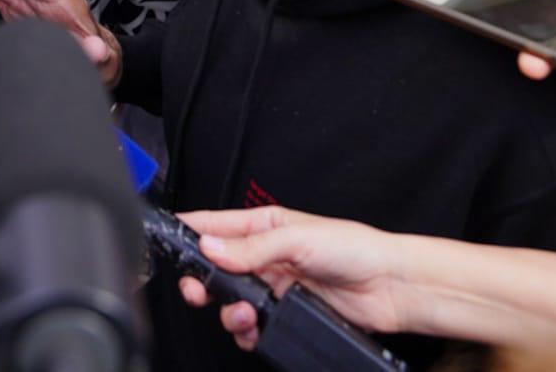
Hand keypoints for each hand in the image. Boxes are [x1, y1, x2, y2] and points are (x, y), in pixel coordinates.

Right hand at [177, 207, 411, 346]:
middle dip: (201, 281)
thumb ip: (250, 247)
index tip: (167, 241)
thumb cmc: (353, 248)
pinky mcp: (284, 313)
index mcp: (264, 225)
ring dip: (229, 311)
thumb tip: (210, 247)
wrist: (388, 287)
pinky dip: (248, 331)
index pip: (215, 224)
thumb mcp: (297, 239)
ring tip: (242, 314)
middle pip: (216, 268)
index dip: (189, 232)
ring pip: (230, 300)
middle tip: (197, 292)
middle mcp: (264, 255)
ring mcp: (273, 286)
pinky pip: (252, 326)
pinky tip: (256, 329)